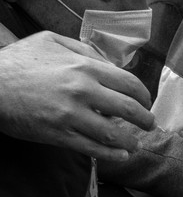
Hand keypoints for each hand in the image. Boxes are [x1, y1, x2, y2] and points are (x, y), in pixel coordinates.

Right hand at [0, 31, 154, 159]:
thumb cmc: (19, 60)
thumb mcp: (52, 41)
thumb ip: (84, 51)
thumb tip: (110, 65)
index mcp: (85, 67)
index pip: (130, 84)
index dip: (144, 96)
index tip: (146, 103)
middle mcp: (83, 91)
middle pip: (128, 109)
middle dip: (144, 119)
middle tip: (149, 124)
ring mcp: (70, 115)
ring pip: (112, 133)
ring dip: (130, 141)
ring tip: (136, 144)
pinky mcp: (57, 134)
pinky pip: (91, 148)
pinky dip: (111, 154)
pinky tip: (121, 155)